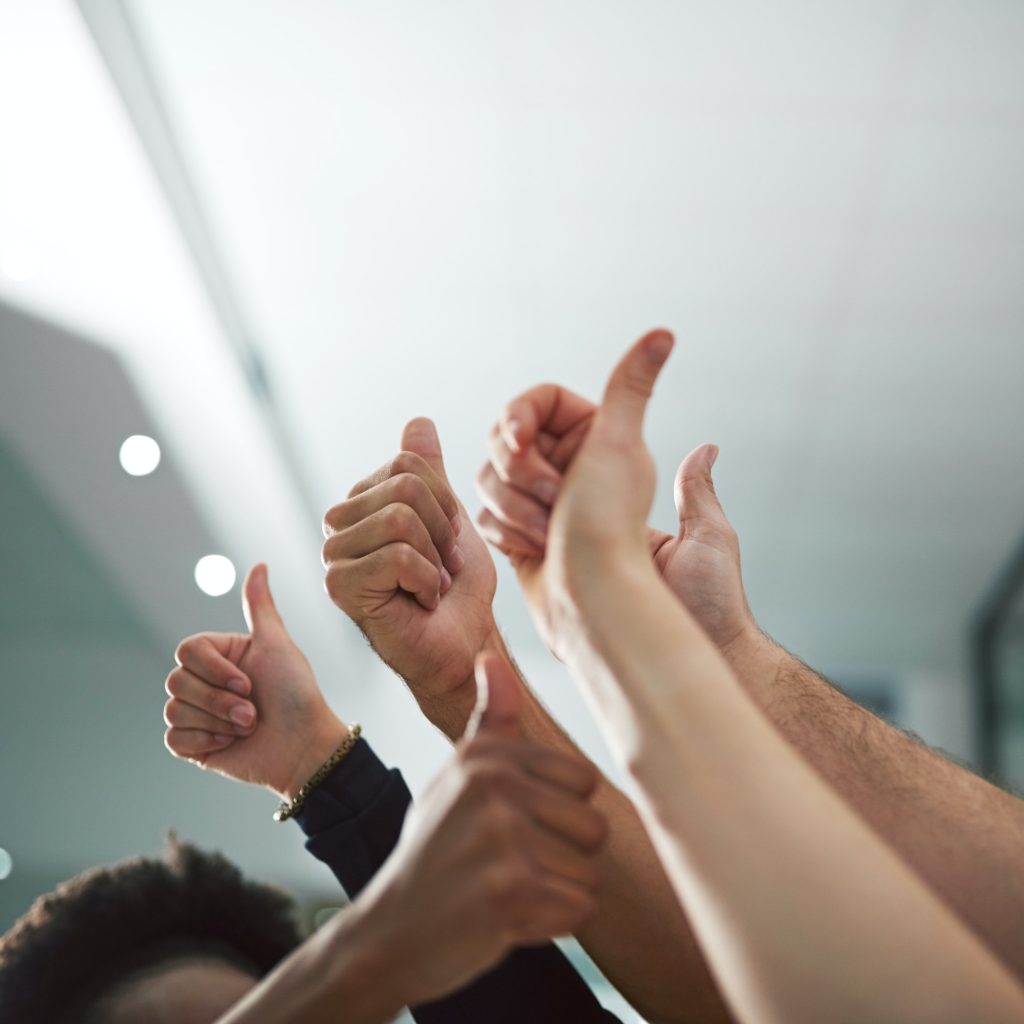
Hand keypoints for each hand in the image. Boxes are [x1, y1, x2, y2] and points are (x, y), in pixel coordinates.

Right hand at [164, 563, 345, 799]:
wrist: (303, 747)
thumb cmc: (296, 694)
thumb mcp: (277, 645)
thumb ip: (260, 606)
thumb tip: (260, 563)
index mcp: (222, 655)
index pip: (187, 650)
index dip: (215, 670)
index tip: (249, 682)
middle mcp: (207, 681)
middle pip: (176, 681)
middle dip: (219, 700)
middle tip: (252, 711)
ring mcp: (198, 713)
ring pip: (174, 710)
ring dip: (217, 722)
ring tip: (247, 727)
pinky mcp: (194, 744)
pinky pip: (173, 738)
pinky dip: (204, 741)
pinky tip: (230, 743)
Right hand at [322, 418, 498, 735]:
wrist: (463, 642)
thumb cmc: (457, 588)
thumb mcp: (450, 518)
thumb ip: (430, 473)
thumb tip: (418, 422)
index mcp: (362, 503)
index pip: (409, 464)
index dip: (446, 503)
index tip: (448, 542)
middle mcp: (338, 524)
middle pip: (406, 487)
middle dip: (442, 531)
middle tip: (442, 568)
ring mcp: (333, 555)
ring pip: (402, 519)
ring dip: (436, 559)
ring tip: (431, 584)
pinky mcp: (338, 585)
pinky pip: (399, 556)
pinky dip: (427, 582)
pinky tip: (421, 602)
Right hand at [354, 651, 605, 1005]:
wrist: (389, 934)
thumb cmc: (434, 852)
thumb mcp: (455, 779)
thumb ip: (489, 725)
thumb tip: (491, 657)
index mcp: (487, 757)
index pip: (585, 781)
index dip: (557, 815)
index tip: (510, 829)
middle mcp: (494, 788)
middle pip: (594, 828)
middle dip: (562, 858)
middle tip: (507, 867)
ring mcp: (501, 840)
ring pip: (589, 873)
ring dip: (556, 894)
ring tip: (504, 892)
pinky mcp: (510, 895)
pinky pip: (579, 910)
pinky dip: (552, 924)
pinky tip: (506, 920)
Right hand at [475, 330, 673, 655]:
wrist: (608, 619)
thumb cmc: (619, 537)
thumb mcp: (630, 452)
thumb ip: (633, 389)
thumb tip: (663, 334)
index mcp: (600, 441)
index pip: (539, 401)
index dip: (520, 417)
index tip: (521, 440)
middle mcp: (572, 469)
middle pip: (505, 438)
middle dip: (519, 470)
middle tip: (555, 499)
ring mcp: (545, 504)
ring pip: (489, 477)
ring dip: (513, 505)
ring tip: (551, 534)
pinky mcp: (522, 538)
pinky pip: (484, 515)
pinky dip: (505, 531)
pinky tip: (536, 551)